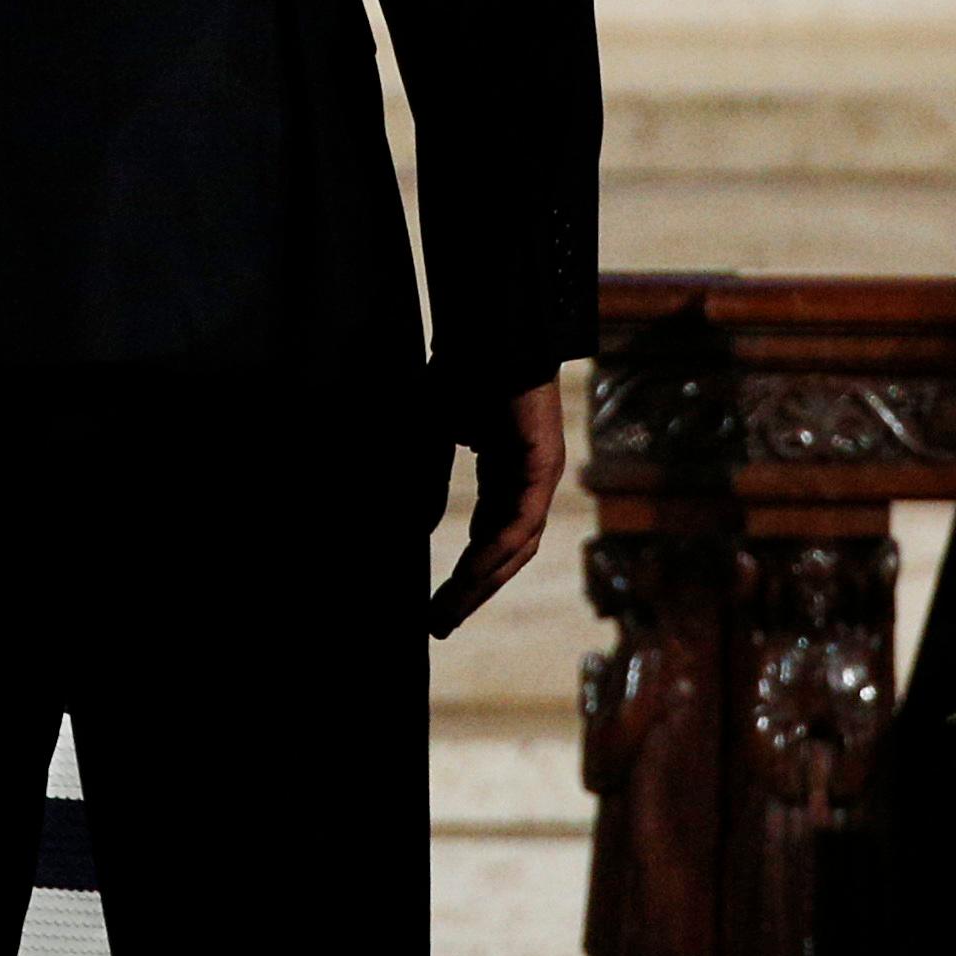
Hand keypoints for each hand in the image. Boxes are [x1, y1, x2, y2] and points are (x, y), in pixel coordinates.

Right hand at [429, 370, 573, 638]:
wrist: (487, 331)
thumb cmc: (458, 370)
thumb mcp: (432, 432)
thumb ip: (424, 475)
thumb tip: (413, 519)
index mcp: (503, 472)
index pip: (490, 538)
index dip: (465, 577)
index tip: (436, 608)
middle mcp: (526, 479)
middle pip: (505, 553)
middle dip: (472, 592)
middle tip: (440, 625)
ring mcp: (538, 474)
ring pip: (515, 547)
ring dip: (481, 583)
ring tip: (448, 612)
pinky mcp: (542, 466)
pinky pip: (518, 522)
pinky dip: (493, 551)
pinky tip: (469, 573)